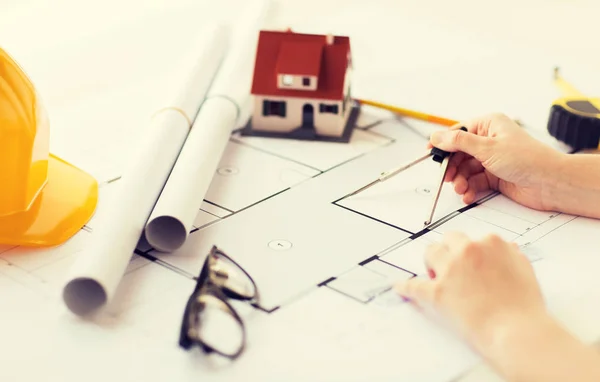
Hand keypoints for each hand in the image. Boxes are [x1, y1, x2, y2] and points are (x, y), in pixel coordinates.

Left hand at [394, 232, 546, 352]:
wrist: (516, 332)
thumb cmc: (524, 306)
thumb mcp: (525, 270)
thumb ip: (511, 255)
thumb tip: (506, 248)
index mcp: (490, 243)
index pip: (472, 240)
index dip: (469, 253)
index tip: (469, 264)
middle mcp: (468, 251)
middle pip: (448, 240)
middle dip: (449, 251)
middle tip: (452, 268)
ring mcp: (450, 270)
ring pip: (430, 253)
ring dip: (432, 263)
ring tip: (434, 275)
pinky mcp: (435, 292)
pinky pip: (413, 285)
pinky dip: (405, 288)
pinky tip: (400, 288)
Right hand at [427, 113, 563, 209]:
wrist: (550, 183)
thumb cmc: (526, 159)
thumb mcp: (487, 148)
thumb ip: (458, 143)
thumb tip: (436, 136)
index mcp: (489, 125)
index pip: (458, 132)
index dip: (443, 143)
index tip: (431, 153)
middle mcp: (489, 141)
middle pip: (459, 153)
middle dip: (452, 167)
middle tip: (447, 178)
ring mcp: (492, 159)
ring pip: (465, 169)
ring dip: (460, 181)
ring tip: (461, 189)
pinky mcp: (495, 176)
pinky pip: (474, 182)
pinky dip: (470, 189)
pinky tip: (469, 195)